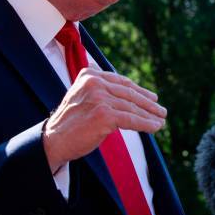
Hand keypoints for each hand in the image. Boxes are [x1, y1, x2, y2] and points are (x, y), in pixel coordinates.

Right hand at [42, 67, 165, 172]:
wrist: (53, 140)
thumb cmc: (69, 122)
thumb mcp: (82, 96)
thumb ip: (100, 90)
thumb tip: (128, 92)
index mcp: (89, 74)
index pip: (121, 82)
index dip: (139, 90)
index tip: (152, 97)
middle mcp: (95, 82)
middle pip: (129, 93)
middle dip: (148, 103)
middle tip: (161, 110)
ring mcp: (100, 98)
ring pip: (132, 107)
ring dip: (150, 115)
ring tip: (161, 120)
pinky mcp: (104, 115)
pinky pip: (131, 120)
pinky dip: (146, 124)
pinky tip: (155, 127)